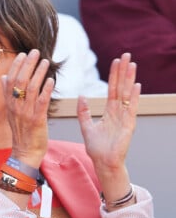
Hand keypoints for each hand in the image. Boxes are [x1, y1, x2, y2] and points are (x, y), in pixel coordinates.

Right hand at [2, 49, 54, 168]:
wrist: (25, 152)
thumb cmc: (21, 131)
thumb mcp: (11, 111)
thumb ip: (8, 93)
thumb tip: (3, 77)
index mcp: (9, 103)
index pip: (10, 80)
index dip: (16, 66)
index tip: (22, 54)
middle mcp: (15, 106)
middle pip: (20, 81)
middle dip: (28, 65)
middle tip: (35, 52)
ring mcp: (25, 113)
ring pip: (31, 88)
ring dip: (39, 73)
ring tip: (45, 61)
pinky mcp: (37, 120)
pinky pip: (41, 102)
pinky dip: (46, 90)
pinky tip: (51, 80)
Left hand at [77, 53, 138, 203]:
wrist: (103, 163)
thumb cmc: (96, 148)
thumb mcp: (86, 126)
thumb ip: (83, 111)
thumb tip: (81, 96)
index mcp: (109, 112)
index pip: (112, 89)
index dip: (113, 75)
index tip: (115, 61)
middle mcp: (119, 112)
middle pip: (121, 87)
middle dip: (123, 71)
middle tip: (126, 55)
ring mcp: (125, 118)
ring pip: (127, 94)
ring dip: (129, 79)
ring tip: (132, 64)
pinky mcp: (128, 125)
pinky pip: (131, 108)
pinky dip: (134, 97)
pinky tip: (136, 85)